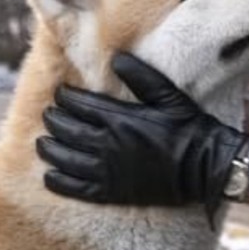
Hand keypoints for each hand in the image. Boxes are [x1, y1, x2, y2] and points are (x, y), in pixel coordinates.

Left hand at [36, 52, 248, 224]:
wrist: (205, 166)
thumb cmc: (188, 128)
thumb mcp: (169, 96)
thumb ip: (141, 76)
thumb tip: (117, 58)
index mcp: (120, 118)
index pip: (79, 105)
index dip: (65, 98)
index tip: (60, 94)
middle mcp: (109, 144)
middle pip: (67, 130)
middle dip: (54, 121)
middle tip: (49, 116)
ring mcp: (109, 170)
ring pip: (66, 158)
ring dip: (50, 149)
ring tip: (43, 144)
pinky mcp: (113, 192)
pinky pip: (77, 188)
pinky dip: (59, 181)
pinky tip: (50, 176)